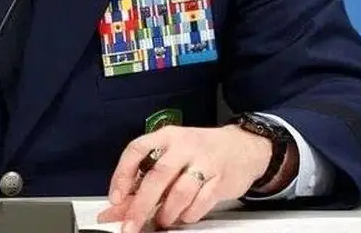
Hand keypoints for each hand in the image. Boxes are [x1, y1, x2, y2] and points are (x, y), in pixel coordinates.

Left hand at [96, 124, 280, 232]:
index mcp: (167, 136)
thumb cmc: (201, 152)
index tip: (116, 198)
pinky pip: (200, 202)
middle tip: (130, 225)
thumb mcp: (173, 156)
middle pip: (157, 175)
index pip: (137, 149)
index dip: (122, 174)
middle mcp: (184, 146)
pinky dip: (188, 214)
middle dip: (141, 205)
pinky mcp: (221, 179)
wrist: (244, 146)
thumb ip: (146, 180)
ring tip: (163, 220)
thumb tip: (117, 208)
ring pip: (179, 191)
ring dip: (167, 212)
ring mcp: (204, 162)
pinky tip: (184, 215)